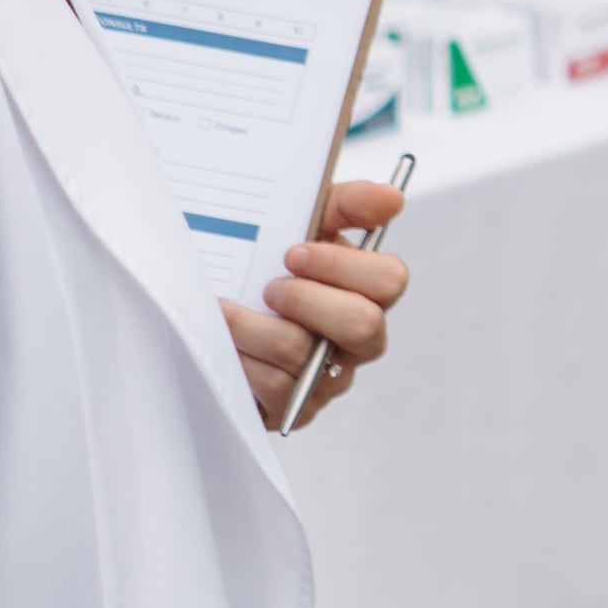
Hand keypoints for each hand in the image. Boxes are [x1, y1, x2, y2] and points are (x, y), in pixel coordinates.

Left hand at [226, 174, 410, 432]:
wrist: (216, 306)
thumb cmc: (268, 266)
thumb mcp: (304, 224)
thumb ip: (347, 204)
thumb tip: (391, 198)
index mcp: (368, 290)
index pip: (390, 279)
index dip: (341, 266)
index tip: (292, 252)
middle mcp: (359, 338)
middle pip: (362, 324)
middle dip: (306, 301)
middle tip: (268, 287)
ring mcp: (330, 377)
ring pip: (303, 355)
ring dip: (253, 326)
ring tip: (226, 310)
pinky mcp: (296, 409)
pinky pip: (275, 390)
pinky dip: (242, 360)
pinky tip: (225, 343)